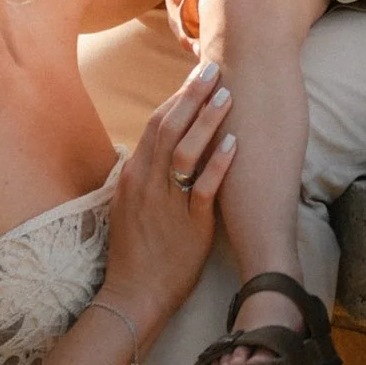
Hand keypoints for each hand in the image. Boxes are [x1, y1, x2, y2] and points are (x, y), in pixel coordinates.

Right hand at [104, 63, 234, 334]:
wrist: (134, 295)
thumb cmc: (135, 251)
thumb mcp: (130, 206)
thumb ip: (144, 176)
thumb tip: (156, 150)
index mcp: (132, 176)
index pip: (155, 125)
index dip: (177, 98)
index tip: (196, 77)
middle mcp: (146, 183)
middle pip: (168, 127)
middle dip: (192, 95)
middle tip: (214, 69)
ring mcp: (166, 203)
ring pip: (185, 151)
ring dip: (207, 120)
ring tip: (228, 95)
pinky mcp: (188, 224)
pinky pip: (204, 188)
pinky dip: (220, 163)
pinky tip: (235, 143)